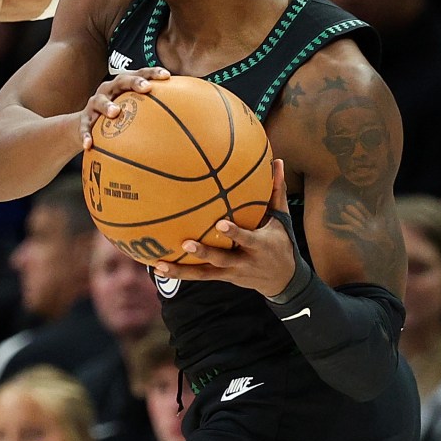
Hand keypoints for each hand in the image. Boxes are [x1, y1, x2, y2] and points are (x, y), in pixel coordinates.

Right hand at [80, 65, 168, 148]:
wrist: (83, 126)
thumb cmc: (117, 118)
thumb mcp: (133, 112)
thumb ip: (154, 112)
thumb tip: (185, 122)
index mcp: (123, 85)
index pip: (140, 74)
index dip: (153, 73)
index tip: (168, 76)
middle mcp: (109, 90)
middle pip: (121, 80)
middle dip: (134, 83)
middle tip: (146, 88)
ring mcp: (94, 104)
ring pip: (100, 101)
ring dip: (108, 105)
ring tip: (116, 113)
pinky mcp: (83, 120)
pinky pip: (84, 128)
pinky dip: (86, 135)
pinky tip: (89, 145)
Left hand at [153, 159, 301, 298]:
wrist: (282, 279)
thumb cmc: (280, 241)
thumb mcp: (282, 219)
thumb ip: (276, 191)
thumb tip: (277, 161)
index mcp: (259, 245)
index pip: (246, 239)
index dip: (234, 233)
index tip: (220, 223)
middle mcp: (243, 261)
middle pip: (222, 259)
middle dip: (205, 252)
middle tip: (186, 243)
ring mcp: (231, 272)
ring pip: (205, 273)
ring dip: (182, 271)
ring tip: (160, 265)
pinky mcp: (221, 278)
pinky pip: (198, 276)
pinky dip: (179, 273)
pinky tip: (158, 267)